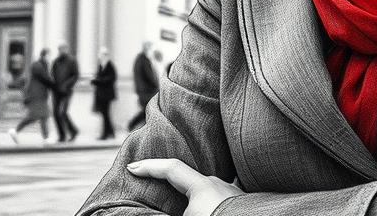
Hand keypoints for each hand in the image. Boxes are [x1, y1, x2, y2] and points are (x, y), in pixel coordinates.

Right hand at [127, 158, 242, 215]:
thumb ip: (171, 211)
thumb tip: (161, 210)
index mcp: (202, 185)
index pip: (171, 168)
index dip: (149, 166)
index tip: (131, 167)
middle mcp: (219, 184)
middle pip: (190, 179)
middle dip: (174, 183)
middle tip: (157, 186)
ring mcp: (234, 194)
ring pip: (208, 190)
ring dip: (195, 197)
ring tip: (187, 204)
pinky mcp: (245, 205)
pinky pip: (222, 200)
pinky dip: (212, 203)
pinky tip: (212, 207)